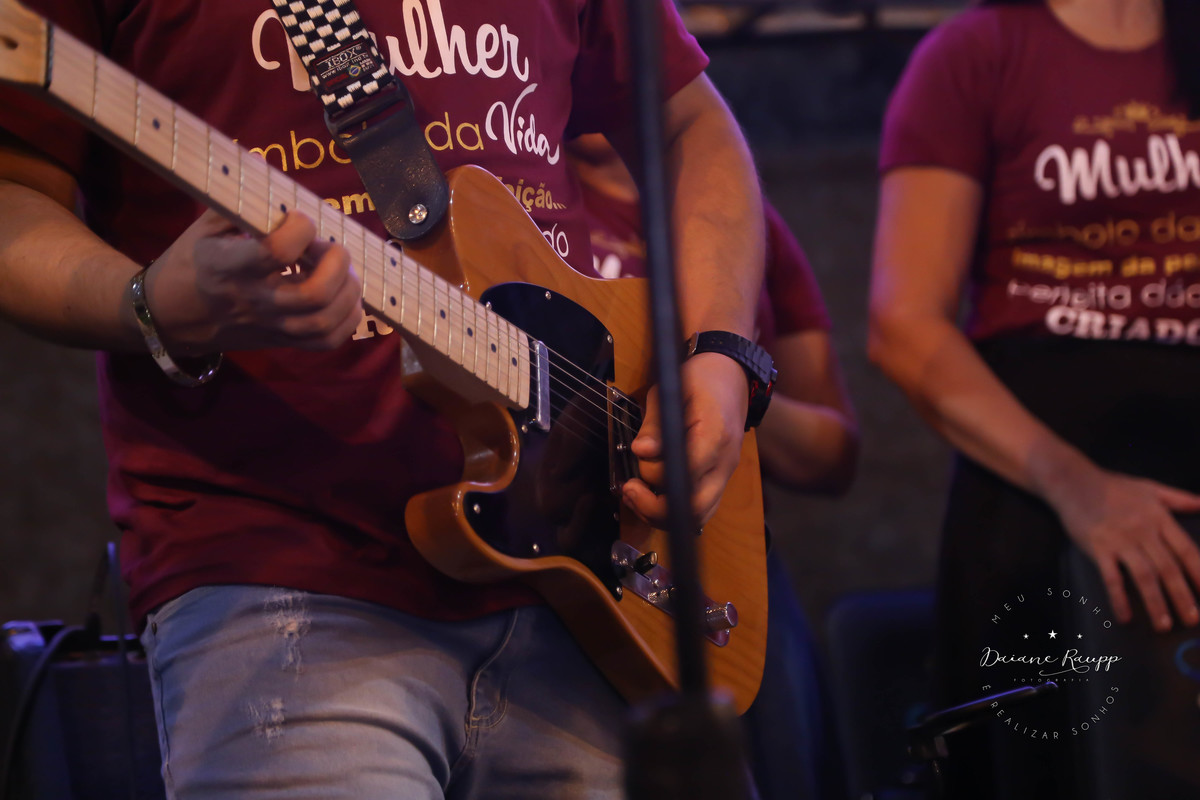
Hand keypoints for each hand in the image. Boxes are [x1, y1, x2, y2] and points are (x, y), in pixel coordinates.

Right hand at [142, 209, 362, 353]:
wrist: (169, 315)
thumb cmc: (192, 262)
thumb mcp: (205, 226)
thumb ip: (241, 204)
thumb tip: (273, 177)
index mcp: (228, 265)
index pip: (276, 252)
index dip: (300, 229)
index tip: (299, 218)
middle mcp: (253, 300)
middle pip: (312, 295)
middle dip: (337, 264)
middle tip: (331, 248)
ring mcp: (269, 325)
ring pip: (323, 322)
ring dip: (348, 293)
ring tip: (343, 272)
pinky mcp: (281, 341)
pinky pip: (326, 342)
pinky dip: (347, 320)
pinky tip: (343, 297)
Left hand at [621, 352, 749, 526]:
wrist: (731, 374)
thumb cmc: (698, 377)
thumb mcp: (670, 390)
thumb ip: (655, 423)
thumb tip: (641, 451)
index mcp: (714, 434)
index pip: (688, 473)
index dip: (657, 476)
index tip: (633, 471)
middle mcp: (725, 461)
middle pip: (695, 508)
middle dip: (656, 508)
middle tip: (629, 490)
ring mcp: (726, 473)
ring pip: (700, 516)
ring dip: (663, 514)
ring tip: (634, 495)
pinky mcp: (720, 478)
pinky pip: (701, 508)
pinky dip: (675, 510)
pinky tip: (651, 496)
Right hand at [1051, 466, 1199, 630]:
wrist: (1073, 481)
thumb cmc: (1112, 486)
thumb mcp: (1150, 487)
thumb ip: (1179, 498)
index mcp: (1159, 519)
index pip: (1186, 550)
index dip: (1199, 574)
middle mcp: (1143, 532)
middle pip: (1168, 569)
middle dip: (1182, 597)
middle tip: (1192, 621)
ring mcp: (1120, 541)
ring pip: (1144, 576)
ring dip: (1156, 603)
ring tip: (1164, 626)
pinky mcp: (1098, 548)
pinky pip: (1111, 578)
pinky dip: (1119, 598)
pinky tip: (1125, 617)